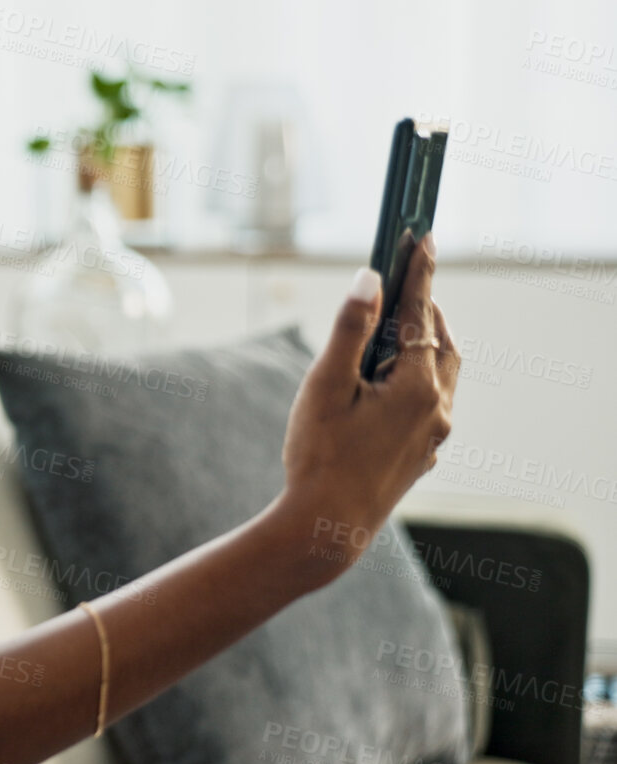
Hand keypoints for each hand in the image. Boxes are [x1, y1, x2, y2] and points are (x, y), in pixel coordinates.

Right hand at [269, 233, 459, 586]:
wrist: (329, 526)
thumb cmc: (321, 454)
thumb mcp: (326, 384)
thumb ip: (350, 328)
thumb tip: (370, 279)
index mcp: (418, 385)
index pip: (420, 312)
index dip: (418, 271)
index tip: (421, 237)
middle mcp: (437, 407)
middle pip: (442, 341)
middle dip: (425, 308)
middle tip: (404, 282)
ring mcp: (434, 434)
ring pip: (443, 373)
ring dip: (425, 344)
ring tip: (396, 330)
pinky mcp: (423, 453)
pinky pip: (431, 402)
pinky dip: (418, 378)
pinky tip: (389, 384)